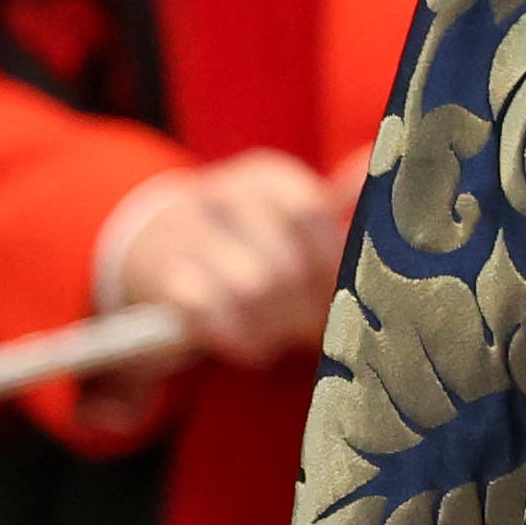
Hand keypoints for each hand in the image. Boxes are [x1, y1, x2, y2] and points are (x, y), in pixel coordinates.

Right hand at [107, 150, 351, 365]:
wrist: (149, 241)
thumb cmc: (242, 236)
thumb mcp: (286, 210)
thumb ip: (337, 207)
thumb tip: (376, 179)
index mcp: (267, 177)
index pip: (309, 213)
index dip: (331, 263)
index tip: (343, 293)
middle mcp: (226, 196)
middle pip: (285, 260)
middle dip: (308, 306)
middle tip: (316, 327)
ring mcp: (188, 235)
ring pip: (251, 288)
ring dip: (275, 325)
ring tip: (285, 336)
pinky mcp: (162, 278)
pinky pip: (208, 310)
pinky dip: (238, 336)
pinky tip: (252, 346)